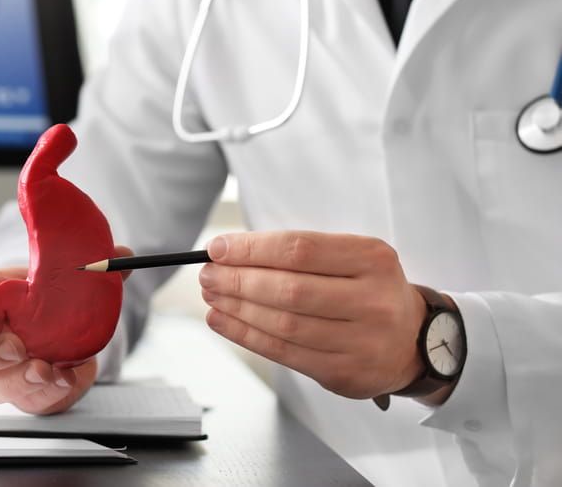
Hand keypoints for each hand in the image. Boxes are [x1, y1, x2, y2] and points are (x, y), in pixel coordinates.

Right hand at [0, 250, 130, 413]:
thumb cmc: (45, 289)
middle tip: (17, 347)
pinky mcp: (24, 393)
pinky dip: (49, 394)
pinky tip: (67, 379)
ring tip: (47, 369)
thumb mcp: (56, 269)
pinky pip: (28, 403)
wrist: (63, 315)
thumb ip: (86, 262)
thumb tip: (119, 257)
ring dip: (17, 382)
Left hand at [199, 231, 426, 399]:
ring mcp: (362, 341)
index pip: (299, 249)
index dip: (252, 249)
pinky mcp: (344, 373)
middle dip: (238, 280)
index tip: (218, 248)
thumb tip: (229, 252)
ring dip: (237, 309)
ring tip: (212, 296)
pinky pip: (284, 353)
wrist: (412, 340)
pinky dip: (246, 336)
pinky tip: (224, 321)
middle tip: (209, 274)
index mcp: (372, 259)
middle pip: (289, 289)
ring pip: (284, 324)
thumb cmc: (368, 290)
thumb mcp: (349, 257)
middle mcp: (373, 300)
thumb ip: (296, 252)